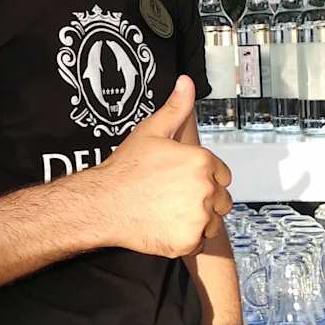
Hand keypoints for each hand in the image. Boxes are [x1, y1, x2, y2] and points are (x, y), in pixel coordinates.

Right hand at [90, 76, 231, 257]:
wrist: (102, 203)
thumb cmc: (124, 169)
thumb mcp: (151, 131)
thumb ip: (176, 108)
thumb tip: (187, 83)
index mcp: (201, 160)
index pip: (223, 175)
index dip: (205, 178)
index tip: (184, 181)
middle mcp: (205, 188)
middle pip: (221, 200)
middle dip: (204, 200)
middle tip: (174, 198)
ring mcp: (198, 216)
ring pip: (213, 222)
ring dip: (199, 220)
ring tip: (170, 212)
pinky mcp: (189, 240)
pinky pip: (199, 241)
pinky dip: (187, 238)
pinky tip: (167, 226)